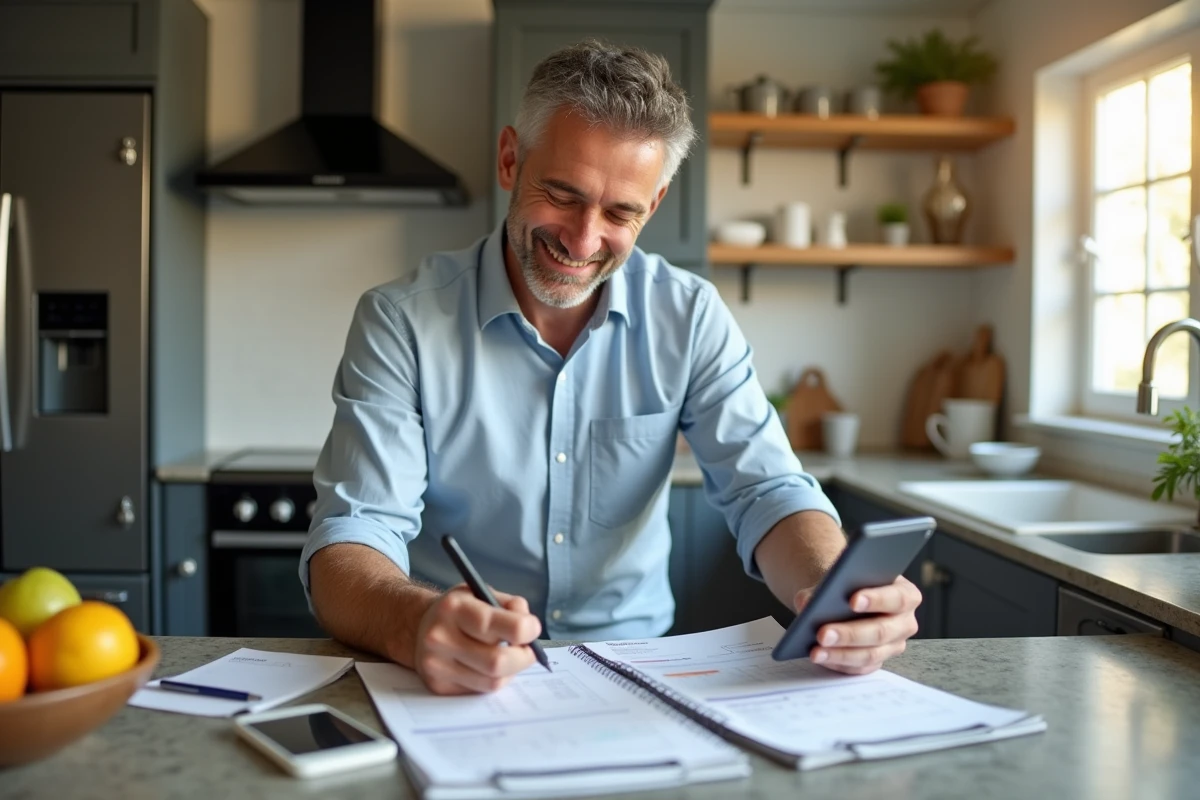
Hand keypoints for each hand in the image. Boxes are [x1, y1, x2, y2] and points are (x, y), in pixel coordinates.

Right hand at [414, 585, 542, 694]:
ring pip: (492, 681)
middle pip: (496, 661)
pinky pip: (481, 690)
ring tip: (510, 657)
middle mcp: (440, 638)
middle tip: (529, 650)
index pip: (493, 624)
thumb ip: (510, 605)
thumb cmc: (460, 610)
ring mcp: (436, 665)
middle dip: (523, 657)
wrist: (419, 627)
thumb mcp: (481, 593)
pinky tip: (489, 667)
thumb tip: (530, 627)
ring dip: (511, 671)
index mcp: (453, 608)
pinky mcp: (438, 686)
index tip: (533, 628)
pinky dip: (494, 680)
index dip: (524, 629)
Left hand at [793, 575, 921, 674]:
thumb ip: (823, 588)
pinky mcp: (877, 661)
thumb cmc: (846, 584)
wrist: (842, 595)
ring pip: (870, 654)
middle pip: (882, 631)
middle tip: (823, 633)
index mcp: (905, 594)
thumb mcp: (836, 578)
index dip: (877, 600)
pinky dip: (838, 663)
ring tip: (816, 651)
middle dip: (850, 634)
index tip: (852, 601)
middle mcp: (904, 622)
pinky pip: (859, 667)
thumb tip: (807, 603)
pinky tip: (821, 657)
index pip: (898, 598)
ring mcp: (892, 645)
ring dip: (840, 654)